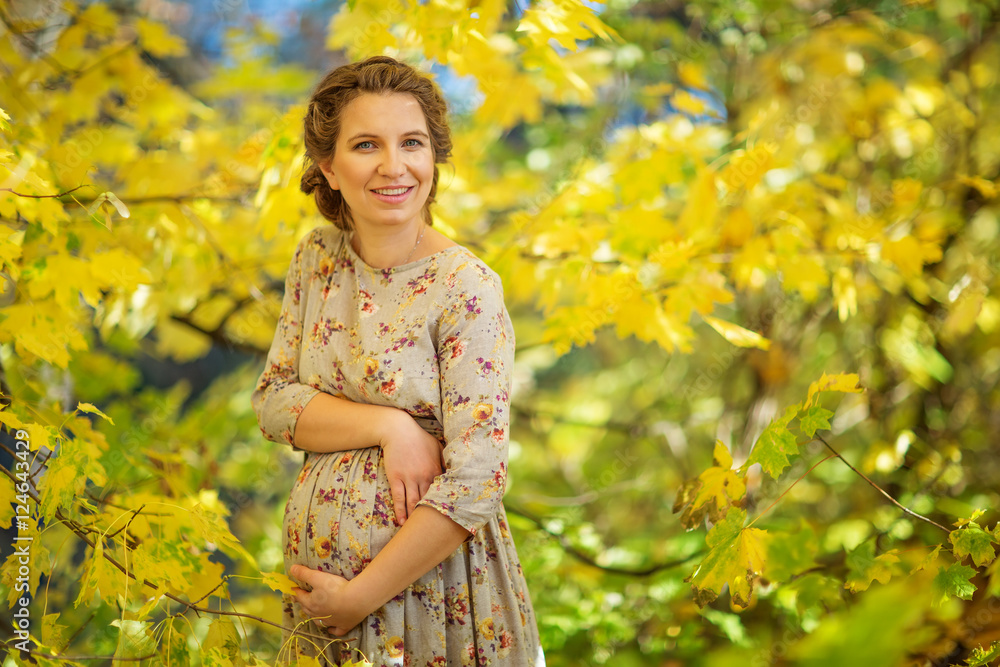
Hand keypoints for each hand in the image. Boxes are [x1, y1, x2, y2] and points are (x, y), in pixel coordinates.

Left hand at [289, 564, 367, 635]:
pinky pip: (336, 630)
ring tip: (314, 613)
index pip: (300, 596)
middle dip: (304, 603)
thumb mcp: (318, 577)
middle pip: (308, 609)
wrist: (356, 600)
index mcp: (311, 603)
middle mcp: (319, 615)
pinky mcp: (344, 625)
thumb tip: (292, 569)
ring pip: (319, 621)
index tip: (293, 587)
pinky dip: (332, 630)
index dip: (296, 591)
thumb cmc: (336, 588)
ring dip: (315, 617)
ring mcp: (331, 622)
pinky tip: (331, 629)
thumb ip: (304, 573)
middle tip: (302, 598)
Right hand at [378, 410, 443, 525]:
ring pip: (414, 502)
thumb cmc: (419, 438)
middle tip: (435, 532)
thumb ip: (446, 461)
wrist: (398, 430)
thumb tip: (457, 471)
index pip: (442, 493)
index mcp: (436, 470)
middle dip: (432, 517)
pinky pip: (398, 498)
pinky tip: (402, 522)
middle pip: (429, 501)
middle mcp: (424, 476)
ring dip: (415, 518)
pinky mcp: (396, 478)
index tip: (449, 520)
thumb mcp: (438, 447)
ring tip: (417, 532)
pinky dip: (400, 511)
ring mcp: (409, 478)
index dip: (445, 507)